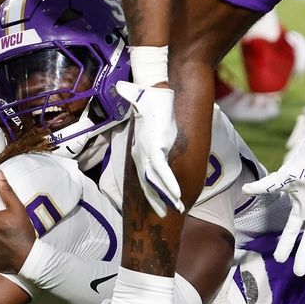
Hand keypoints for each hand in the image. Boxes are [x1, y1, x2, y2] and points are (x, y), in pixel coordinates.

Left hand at [116, 80, 183, 217]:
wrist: (155, 89)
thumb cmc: (150, 99)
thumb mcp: (143, 109)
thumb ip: (138, 107)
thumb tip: (128, 94)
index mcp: (140, 148)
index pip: (142, 174)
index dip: (148, 189)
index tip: (156, 202)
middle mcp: (141, 153)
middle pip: (147, 182)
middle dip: (155, 199)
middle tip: (164, 214)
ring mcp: (147, 151)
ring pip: (154, 181)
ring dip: (164, 197)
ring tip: (175, 210)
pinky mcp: (156, 148)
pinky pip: (162, 171)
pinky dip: (168, 184)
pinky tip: (176, 195)